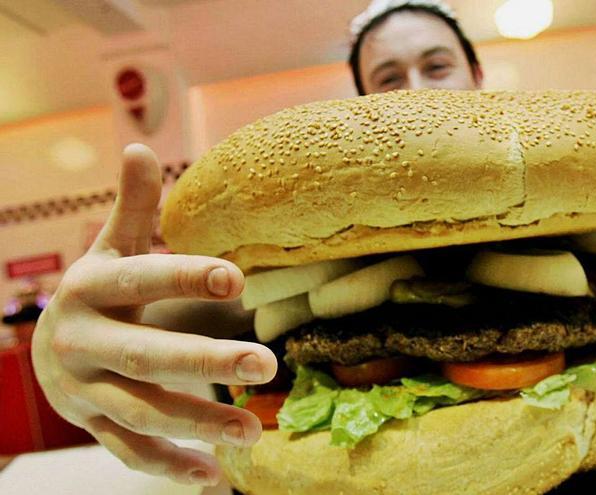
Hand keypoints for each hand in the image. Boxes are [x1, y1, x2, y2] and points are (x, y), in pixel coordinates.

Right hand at [31, 144, 276, 484]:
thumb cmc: (97, 291)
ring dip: (197, 424)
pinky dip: (169, 468)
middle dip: (204, 362)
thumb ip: (133, 207)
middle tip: (266, 364)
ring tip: (254, 433)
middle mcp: (83, 341)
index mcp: (91, 288)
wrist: (43, 348)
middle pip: (145, 355)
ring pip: (141, 412)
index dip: (183, 276)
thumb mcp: (111, 248)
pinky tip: (215, 479)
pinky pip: (128, 452)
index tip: (236, 279)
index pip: (141, 279)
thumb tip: (138, 145)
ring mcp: (84, 390)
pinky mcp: (92, 426)